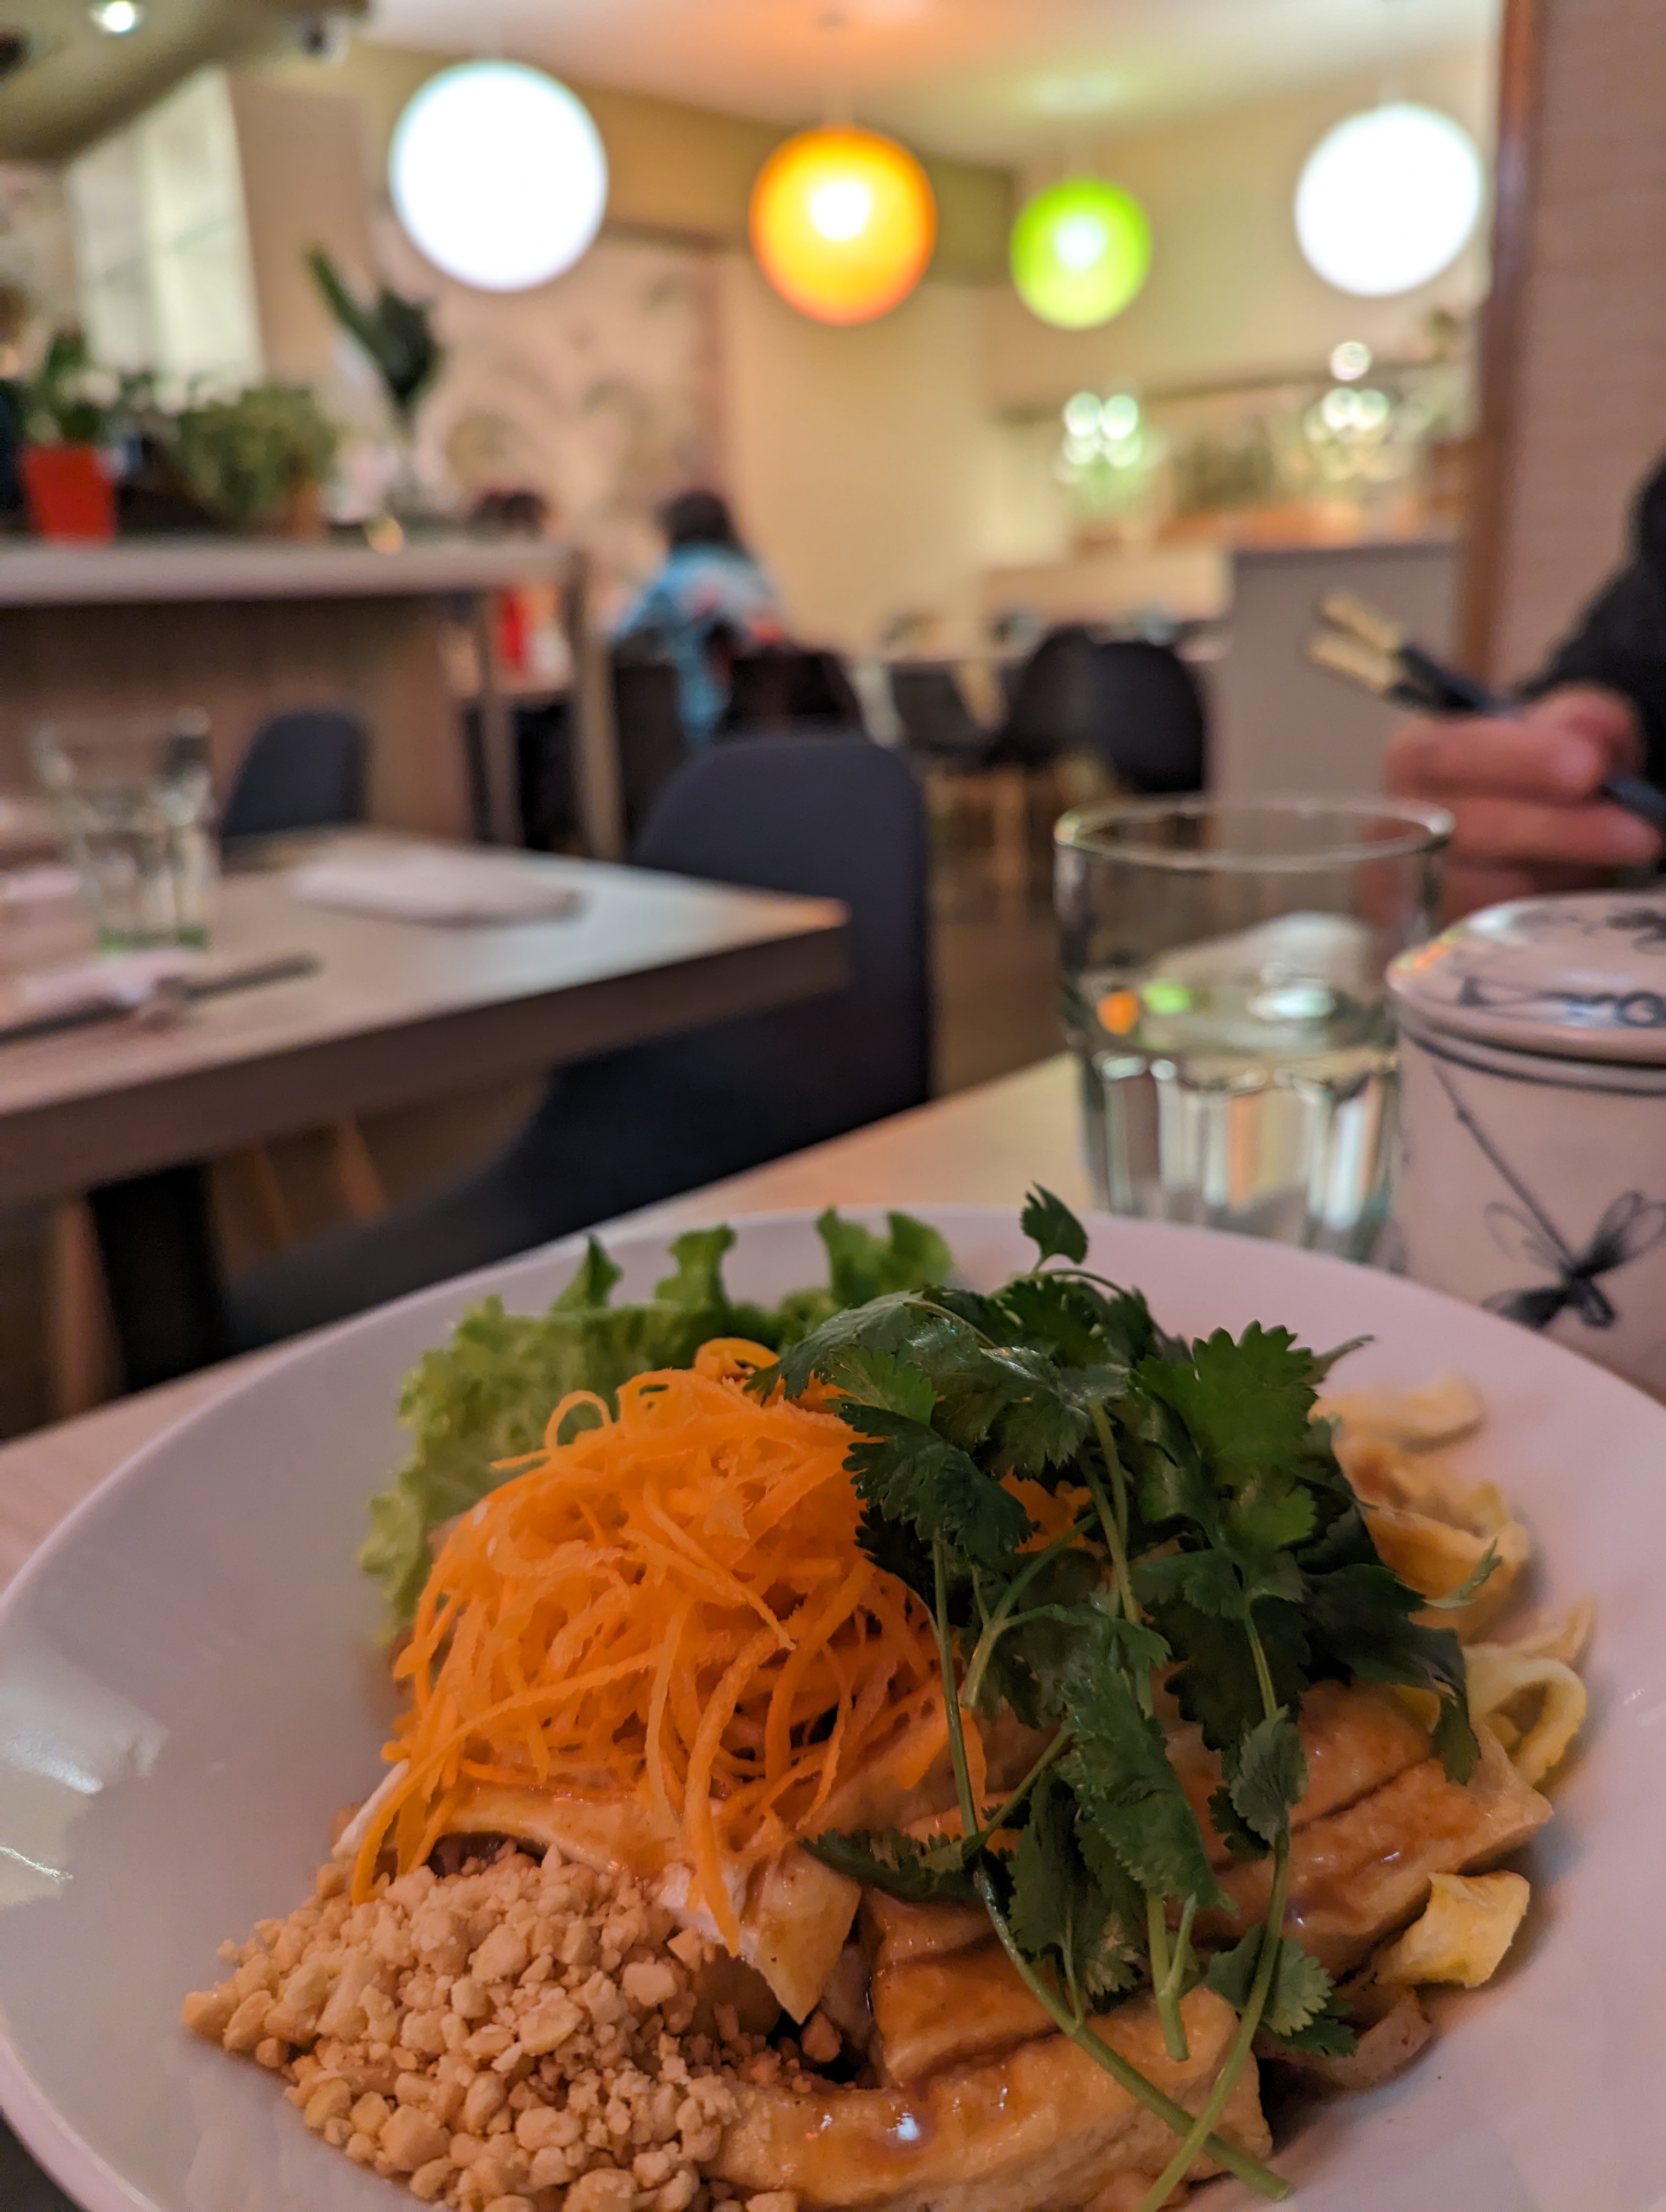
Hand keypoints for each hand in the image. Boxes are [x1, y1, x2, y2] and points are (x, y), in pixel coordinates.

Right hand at [1384, 685, 1660, 920]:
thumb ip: (1579, 721)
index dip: (1514, 760)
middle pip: (1462, 832)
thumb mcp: (1562, 735)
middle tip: (1636, 832)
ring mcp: (1411, 895)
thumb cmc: (1530, 781)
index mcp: (1415, 762)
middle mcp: (1398, 829)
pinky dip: (1547, 917)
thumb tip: (1588, 729)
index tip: (1587, 767)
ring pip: (1480, 893)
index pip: (1442, 755)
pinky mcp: (1435, 945)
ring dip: (1560, 877)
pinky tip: (1587, 892)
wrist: (1516, 846)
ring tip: (1629, 856)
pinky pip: (1491, 939)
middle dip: (1555, 830)